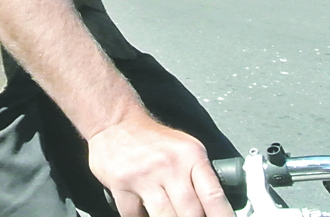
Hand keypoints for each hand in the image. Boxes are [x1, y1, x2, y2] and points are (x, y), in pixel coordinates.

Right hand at [87, 115, 234, 216]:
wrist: (114, 122)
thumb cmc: (151, 139)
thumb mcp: (184, 149)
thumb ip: (200, 177)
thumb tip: (215, 211)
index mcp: (190, 155)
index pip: (214, 196)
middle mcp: (169, 165)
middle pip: (191, 213)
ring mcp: (144, 175)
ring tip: (170, 215)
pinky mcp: (121, 183)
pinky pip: (134, 216)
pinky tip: (144, 212)